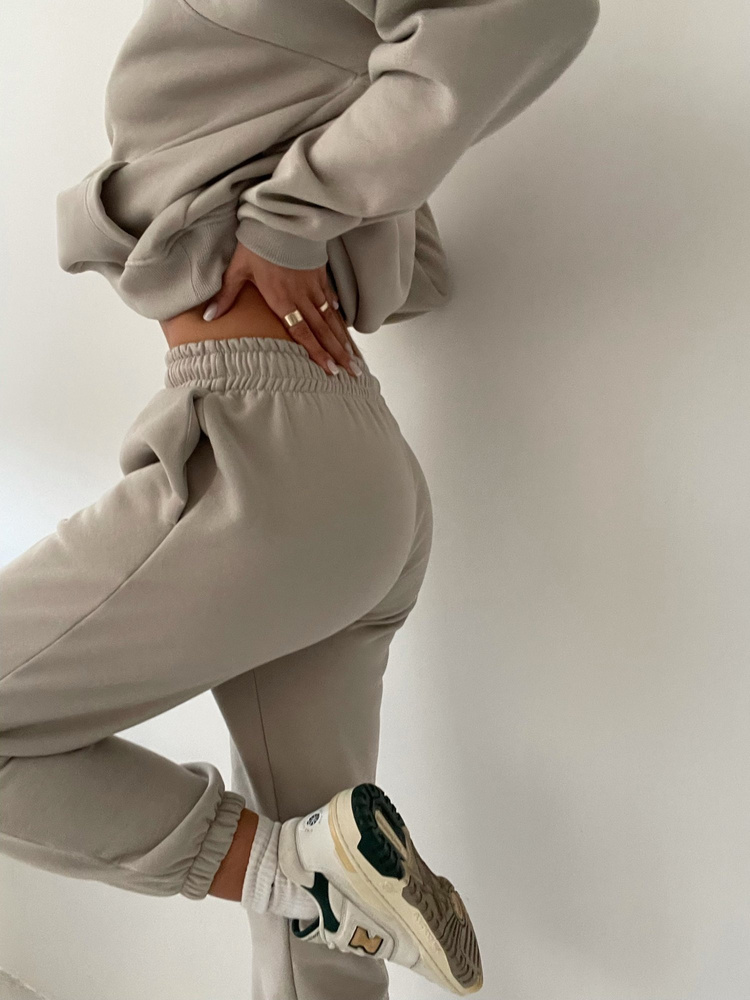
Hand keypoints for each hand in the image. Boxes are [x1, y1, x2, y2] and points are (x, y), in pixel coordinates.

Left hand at [202, 241, 361, 377]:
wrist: (280, 216)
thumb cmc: (258, 242)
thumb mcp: (238, 269)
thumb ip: (226, 295)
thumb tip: (208, 316)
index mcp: (282, 299)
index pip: (302, 333)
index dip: (317, 353)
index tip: (330, 370)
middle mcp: (301, 297)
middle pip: (322, 330)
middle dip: (338, 353)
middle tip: (352, 371)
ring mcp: (313, 286)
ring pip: (331, 318)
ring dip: (342, 339)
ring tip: (354, 358)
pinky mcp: (319, 274)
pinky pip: (330, 299)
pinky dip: (338, 314)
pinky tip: (343, 325)